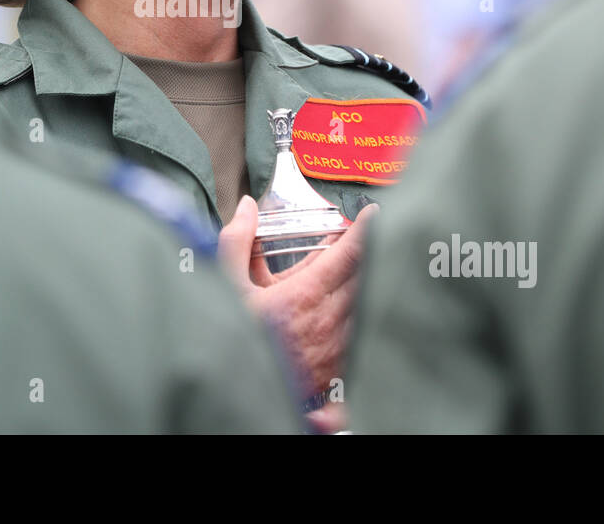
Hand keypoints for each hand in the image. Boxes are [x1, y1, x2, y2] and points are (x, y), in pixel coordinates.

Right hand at [217, 195, 377, 400]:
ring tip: (362, 267)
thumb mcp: (228, 289)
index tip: (375, 212)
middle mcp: (330, 320)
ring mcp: (341, 345)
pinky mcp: (343, 366)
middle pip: (368, 275)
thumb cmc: (236, 343)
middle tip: (369, 235)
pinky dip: (365, 314)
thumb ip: (236, 243)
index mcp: (305, 296)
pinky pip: (364, 332)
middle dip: (371, 252)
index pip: (350, 254)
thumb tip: (246, 209)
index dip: (367, 229)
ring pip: (370, 302)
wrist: (242, 394)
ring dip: (368, 281)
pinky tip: (357, 308)